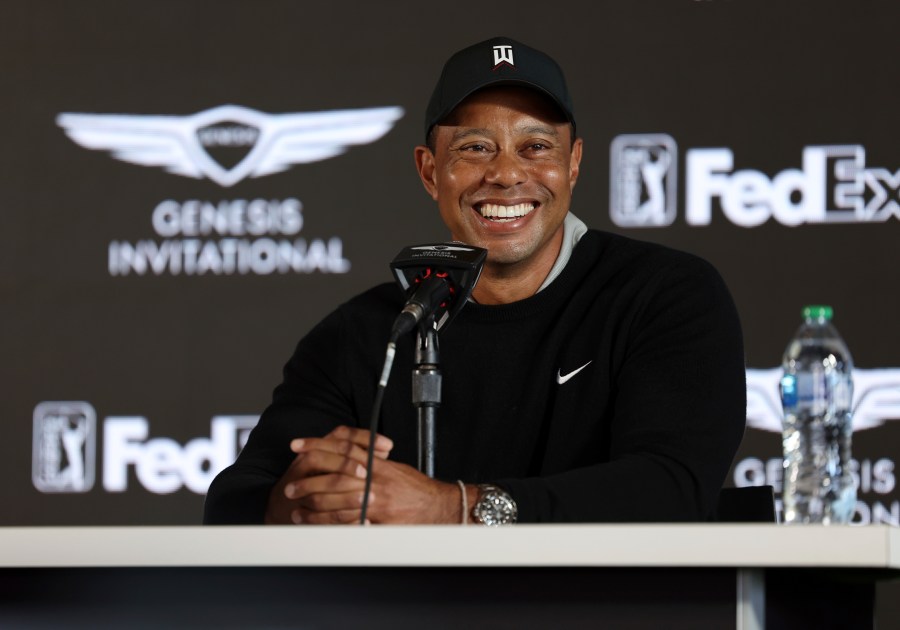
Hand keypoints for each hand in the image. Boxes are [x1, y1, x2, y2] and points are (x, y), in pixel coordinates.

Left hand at [264, 425, 463, 524]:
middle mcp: (374, 478)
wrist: (439, 507)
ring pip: (334, 498)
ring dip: (311, 502)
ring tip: (295, 505)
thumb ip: (371, 463)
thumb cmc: (417, 489)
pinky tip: (313, 521)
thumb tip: (350, 459)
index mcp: (376, 462)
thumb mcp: (394, 468)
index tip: (298, 445)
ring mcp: (374, 499)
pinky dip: (325, 521)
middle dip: (308, 478)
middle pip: (332, 474)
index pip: (341, 447)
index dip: (317, 445)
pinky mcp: (376, 518)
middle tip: (290, 484)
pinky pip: (345, 519)